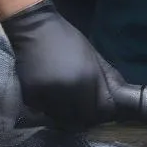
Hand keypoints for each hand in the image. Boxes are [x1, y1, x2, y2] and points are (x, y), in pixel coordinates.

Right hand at [1, 0, 116, 131]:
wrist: (34, 28)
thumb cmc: (67, 39)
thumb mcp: (93, 56)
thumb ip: (106, 79)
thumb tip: (116, 100)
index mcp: (89, 79)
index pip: (101, 110)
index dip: (101, 112)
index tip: (98, 110)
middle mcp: (70, 90)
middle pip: (82, 118)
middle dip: (84, 116)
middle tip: (80, 108)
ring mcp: (49, 95)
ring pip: (62, 119)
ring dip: (65, 115)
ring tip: (64, 103)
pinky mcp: (30, 96)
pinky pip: (43, 112)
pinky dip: (47, 110)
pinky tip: (49, 98)